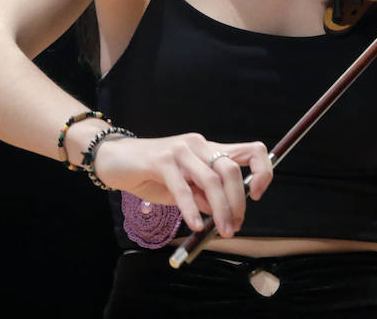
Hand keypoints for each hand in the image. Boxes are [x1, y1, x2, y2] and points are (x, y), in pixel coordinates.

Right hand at [92, 133, 272, 236]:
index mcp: (209, 149)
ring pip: (212, 179)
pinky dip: (192, 209)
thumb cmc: (151, 175)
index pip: (250, 151)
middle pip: (231, 170)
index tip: (257, 195)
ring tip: (223, 231)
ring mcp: (181, 150)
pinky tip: (196, 226)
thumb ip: (203, 197)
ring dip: (221, 209)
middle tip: (234, 227)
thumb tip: (223, 214)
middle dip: (238, 202)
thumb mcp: (183, 189)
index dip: (263, 170)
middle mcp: (199, 145)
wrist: (114, 160)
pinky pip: (182, 188)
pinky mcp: (161, 160)